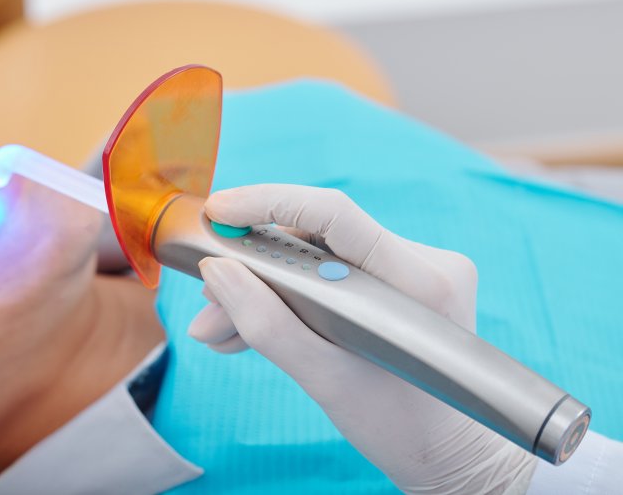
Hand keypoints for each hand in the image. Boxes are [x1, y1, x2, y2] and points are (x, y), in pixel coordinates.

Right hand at [190, 184, 536, 494]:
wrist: (446, 451)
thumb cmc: (398, 425)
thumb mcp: (326, 380)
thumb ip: (267, 325)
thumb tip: (217, 272)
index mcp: (417, 282)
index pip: (334, 214)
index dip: (268, 204)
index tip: (218, 213)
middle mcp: (425, 261)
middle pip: (319, 240)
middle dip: (255, 269)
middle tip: (210, 302)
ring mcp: (415, 269)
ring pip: (319, 258)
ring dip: (266, 289)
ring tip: (221, 328)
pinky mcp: (401, 281)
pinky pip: (333, 273)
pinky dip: (292, 297)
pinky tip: (252, 324)